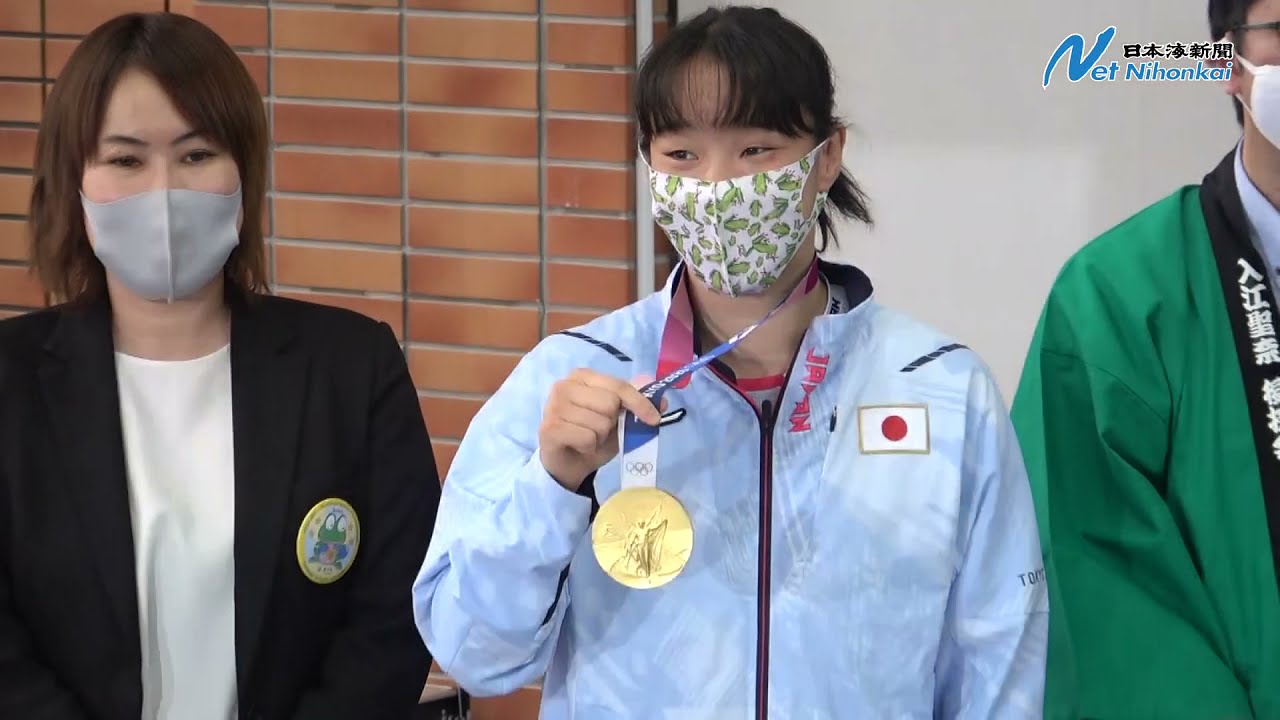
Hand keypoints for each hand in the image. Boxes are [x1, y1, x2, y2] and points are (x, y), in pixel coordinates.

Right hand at [538, 369, 663, 491]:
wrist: (568, 463)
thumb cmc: (592, 435)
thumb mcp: (620, 419)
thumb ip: (638, 405)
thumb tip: (663, 401)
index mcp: (582, 376)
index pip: (619, 386)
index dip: (639, 403)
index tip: (654, 419)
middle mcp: (564, 386)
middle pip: (610, 403)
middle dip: (611, 423)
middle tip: (599, 430)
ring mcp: (553, 406)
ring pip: (600, 423)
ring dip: (600, 437)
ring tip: (588, 438)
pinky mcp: (549, 428)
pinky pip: (587, 438)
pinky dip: (589, 447)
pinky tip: (578, 446)